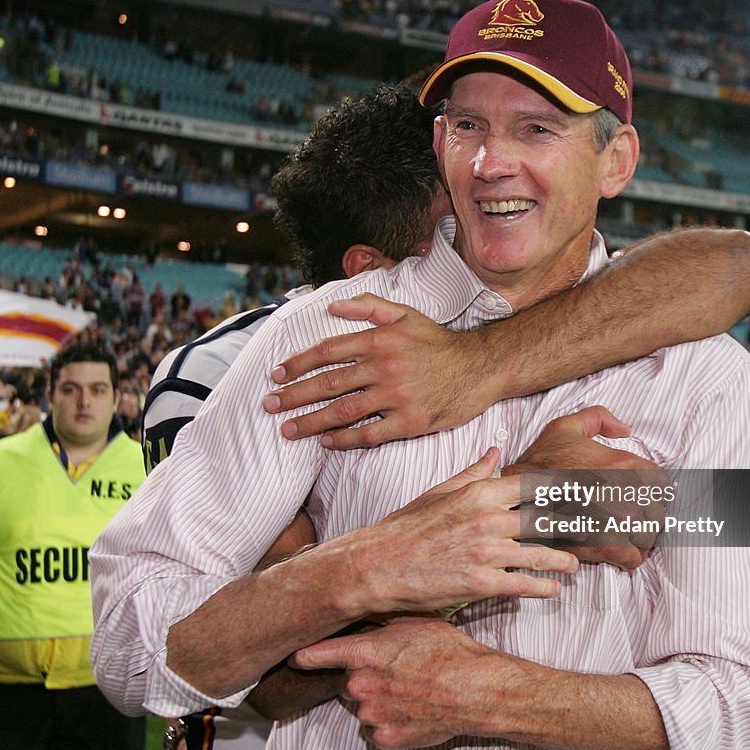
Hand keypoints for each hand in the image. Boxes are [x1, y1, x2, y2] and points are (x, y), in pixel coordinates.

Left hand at [264, 295, 492, 448]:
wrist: (479, 368)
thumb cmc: (439, 342)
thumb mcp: (406, 314)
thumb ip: (368, 306)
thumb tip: (331, 307)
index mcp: (380, 340)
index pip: (328, 351)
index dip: (299, 363)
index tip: (278, 375)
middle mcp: (384, 367)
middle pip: (328, 384)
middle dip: (294, 396)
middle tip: (269, 405)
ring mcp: (396, 397)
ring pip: (343, 411)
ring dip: (311, 422)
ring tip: (288, 430)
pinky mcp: (410, 422)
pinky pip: (369, 434)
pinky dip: (344, 439)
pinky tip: (326, 442)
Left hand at [292, 616, 498, 748]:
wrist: (475, 690)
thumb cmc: (449, 653)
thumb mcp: (413, 623)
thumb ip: (381, 624)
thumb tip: (364, 617)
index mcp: (365, 652)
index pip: (318, 654)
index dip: (304, 655)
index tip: (294, 656)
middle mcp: (362, 684)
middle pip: (347, 681)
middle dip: (363, 676)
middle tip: (392, 671)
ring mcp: (372, 714)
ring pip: (362, 706)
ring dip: (377, 699)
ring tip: (407, 690)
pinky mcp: (385, 737)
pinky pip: (376, 729)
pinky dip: (388, 721)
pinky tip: (410, 709)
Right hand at [345, 447, 577, 616]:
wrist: (376, 564)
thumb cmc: (405, 528)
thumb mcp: (439, 492)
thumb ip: (473, 473)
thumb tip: (496, 452)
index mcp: (478, 493)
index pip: (534, 487)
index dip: (563, 491)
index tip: (582, 495)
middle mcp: (487, 518)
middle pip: (546, 519)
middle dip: (572, 527)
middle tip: (591, 532)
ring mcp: (486, 551)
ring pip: (542, 554)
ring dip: (564, 561)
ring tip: (574, 565)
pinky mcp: (480, 582)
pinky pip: (525, 584)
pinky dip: (544, 587)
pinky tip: (553, 589)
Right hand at [506, 406, 665, 569]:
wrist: (516, 497)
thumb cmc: (541, 463)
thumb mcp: (566, 427)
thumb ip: (599, 418)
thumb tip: (625, 430)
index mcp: (626, 465)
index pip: (663, 484)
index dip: (652, 490)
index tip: (640, 495)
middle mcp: (628, 494)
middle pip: (658, 513)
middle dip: (647, 514)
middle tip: (631, 514)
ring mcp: (618, 523)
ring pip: (649, 536)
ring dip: (640, 536)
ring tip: (625, 532)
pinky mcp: (605, 547)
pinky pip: (634, 558)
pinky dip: (630, 556)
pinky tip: (619, 548)